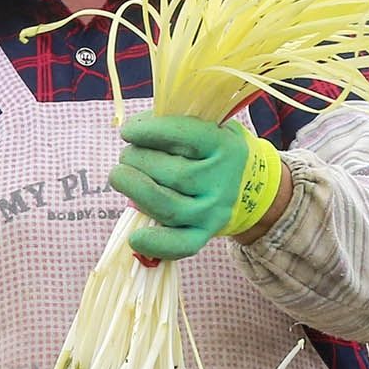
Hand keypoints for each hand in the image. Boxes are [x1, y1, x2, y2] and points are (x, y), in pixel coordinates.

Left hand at [112, 115, 278, 260]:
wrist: (249, 185)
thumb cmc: (213, 150)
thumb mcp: (208, 126)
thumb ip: (176, 123)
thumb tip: (133, 130)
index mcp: (225, 146)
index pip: (186, 136)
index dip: (150, 132)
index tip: (128, 131)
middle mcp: (222, 181)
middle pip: (172, 173)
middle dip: (137, 160)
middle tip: (126, 155)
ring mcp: (213, 211)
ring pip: (167, 206)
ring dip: (134, 190)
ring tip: (119, 176)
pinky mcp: (204, 234)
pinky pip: (179, 245)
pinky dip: (155, 244)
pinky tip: (135, 237)